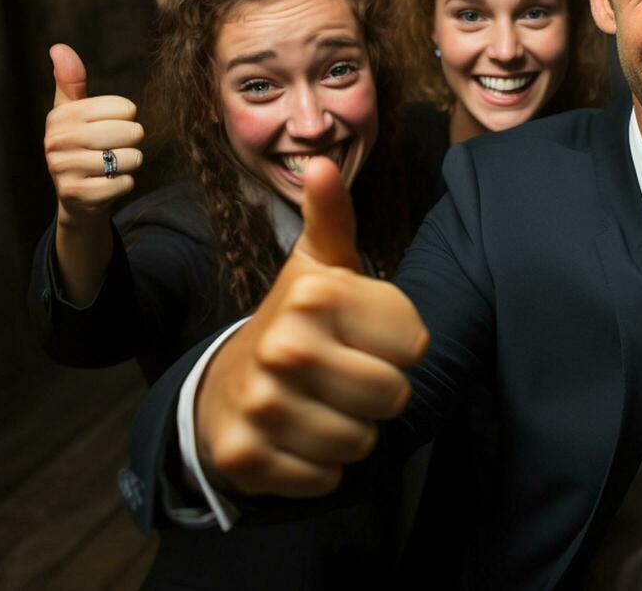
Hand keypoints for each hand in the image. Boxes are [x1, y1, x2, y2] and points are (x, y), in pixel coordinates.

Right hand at [45, 44, 142, 223]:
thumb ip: (71, 81)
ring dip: (130, 163)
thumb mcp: (74, 112)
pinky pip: (122, 183)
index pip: (124, 107)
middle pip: (129, 132)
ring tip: (112, 165)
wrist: (77, 195)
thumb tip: (59, 47)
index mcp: (62, 115)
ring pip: (128, 159)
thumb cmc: (81, 146)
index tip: (113, 123)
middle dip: (133, 141)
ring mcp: (64, 169)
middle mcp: (57, 140)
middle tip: (117, 146)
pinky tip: (108, 182)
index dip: (128, 117)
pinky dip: (124, 183)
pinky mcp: (76, 194)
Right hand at [195, 159, 428, 496]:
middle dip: (381, 395)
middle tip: (350, 377)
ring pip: (362, 442)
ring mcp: (262, 404)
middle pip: (393, 397)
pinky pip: (326, 479)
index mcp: (315, 296)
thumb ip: (333, 218)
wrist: (226, 384)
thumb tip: (322, 163)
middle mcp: (285, 347)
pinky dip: (321, 468)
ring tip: (325, 405)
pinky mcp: (247, 458)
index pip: (416, 347)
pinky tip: (300, 438)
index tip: (369, 338)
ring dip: (353, 432)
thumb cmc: (297, 321)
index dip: (401, 348)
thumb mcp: (320, 266)